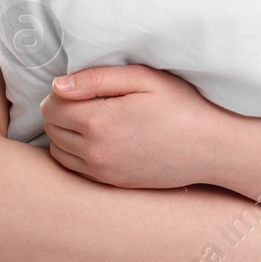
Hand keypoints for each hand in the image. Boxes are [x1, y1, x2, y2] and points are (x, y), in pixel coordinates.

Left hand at [40, 64, 236, 188]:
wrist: (210, 148)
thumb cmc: (180, 106)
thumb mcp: (143, 78)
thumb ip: (97, 78)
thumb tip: (58, 85)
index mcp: (99, 121)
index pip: (50, 107)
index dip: (59, 92)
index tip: (78, 86)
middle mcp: (95, 152)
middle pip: (51, 129)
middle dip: (59, 111)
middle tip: (84, 99)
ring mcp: (103, 172)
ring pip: (58, 151)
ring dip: (64, 134)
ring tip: (90, 119)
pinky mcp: (112, 183)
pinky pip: (75, 169)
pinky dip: (75, 153)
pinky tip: (97, 140)